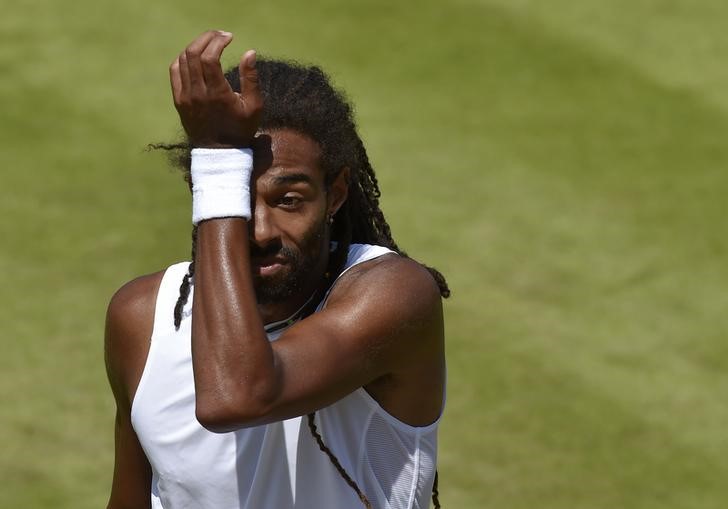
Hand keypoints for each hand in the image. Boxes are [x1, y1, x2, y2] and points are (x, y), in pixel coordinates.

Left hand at [170, 31, 261, 147]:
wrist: (219, 152)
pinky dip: (184, 58)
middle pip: (194, 53)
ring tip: (210, 44)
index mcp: (217, 94)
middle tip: (221, 36)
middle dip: (207, 38)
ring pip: (183, 59)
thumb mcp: (254, 106)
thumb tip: (250, 52)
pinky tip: (196, 57)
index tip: (230, 37)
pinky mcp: (178, 100)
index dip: (218, 41)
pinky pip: (175, 70)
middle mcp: (197, 93)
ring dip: (196, 46)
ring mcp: (185, 96)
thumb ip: (251, 78)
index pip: (210, 57)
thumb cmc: (241, 129)